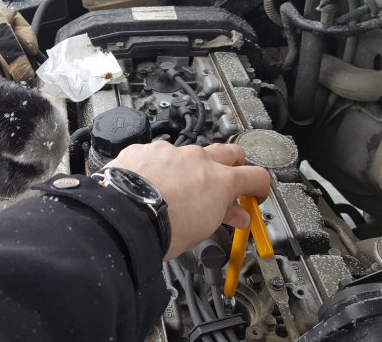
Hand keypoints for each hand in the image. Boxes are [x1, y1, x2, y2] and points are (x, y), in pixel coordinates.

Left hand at [104, 141, 269, 260]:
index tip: (254, 195)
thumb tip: (234, 215)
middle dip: (231, 166)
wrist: (123, 218)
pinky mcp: (144, 150)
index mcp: (219, 181)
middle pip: (228, 152)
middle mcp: (197, 159)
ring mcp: (170, 151)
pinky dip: (157, 167)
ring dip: (188, 168)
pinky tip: (149, 184)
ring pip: (188, 154)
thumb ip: (221, 216)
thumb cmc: (161, 229)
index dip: (259, 188)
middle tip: (223, 184)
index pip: (256, 176)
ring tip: (176, 190)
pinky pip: (157, 154)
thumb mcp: (202, 230)